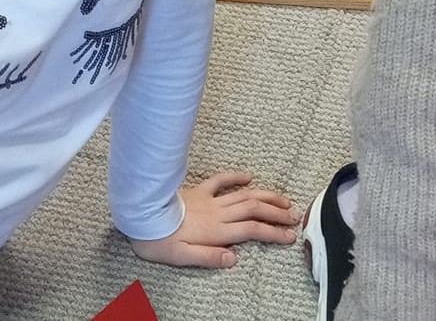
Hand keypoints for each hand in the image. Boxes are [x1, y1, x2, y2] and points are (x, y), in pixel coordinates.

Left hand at [128, 172, 299, 267]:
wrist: (141, 215)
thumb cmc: (159, 240)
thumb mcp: (182, 257)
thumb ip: (209, 257)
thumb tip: (234, 258)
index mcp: (216, 231)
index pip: (252, 230)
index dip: (273, 232)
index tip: (290, 235)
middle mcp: (217, 213)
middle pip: (254, 209)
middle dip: (277, 213)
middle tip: (295, 217)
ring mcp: (209, 200)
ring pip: (244, 195)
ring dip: (266, 196)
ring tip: (283, 199)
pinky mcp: (198, 192)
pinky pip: (220, 181)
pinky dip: (236, 178)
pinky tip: (248, 177)